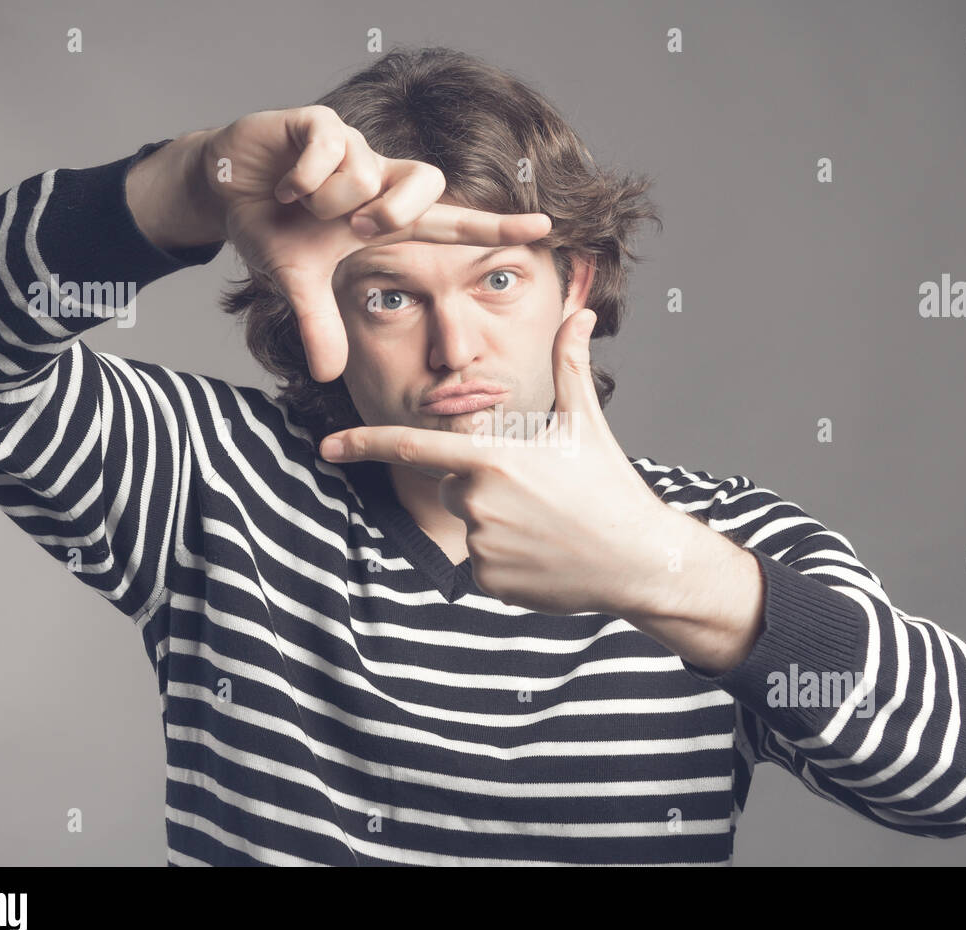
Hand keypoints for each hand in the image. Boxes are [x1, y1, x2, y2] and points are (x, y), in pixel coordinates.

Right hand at [196, 106, 551, 381]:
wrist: (223, 189)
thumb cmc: (273, 229)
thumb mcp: (297, 281)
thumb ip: (319, 322)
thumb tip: (329, 374)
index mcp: (387, 215)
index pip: (453, 222)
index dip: (496, 226)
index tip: (545, 227)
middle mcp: (380, 177)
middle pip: (426, 186)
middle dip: (388, 214)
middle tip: (351, 230)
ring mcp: (354, 146)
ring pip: (365, 176)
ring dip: (323, 202)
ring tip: (297, 203)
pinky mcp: (321, 121)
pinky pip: (329, 152)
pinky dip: (301, 179)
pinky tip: (282, 186)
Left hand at [318, 308, 676, 615]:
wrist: (639, 559)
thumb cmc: (610, 487)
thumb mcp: (585, 423)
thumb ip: (568, 366)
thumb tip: (579, 313)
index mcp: (492, 458)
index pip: (412, 446)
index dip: (364, 443)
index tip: (327, 445)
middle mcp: (477, 501)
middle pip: (452, 484)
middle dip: (482, 483)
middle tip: (538, 493)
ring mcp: (480, 545)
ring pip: (467, 523)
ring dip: (496, 521)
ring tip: (547, 525)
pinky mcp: (487, 581)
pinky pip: (479, 562)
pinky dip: (505, 559)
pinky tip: (543, 554)